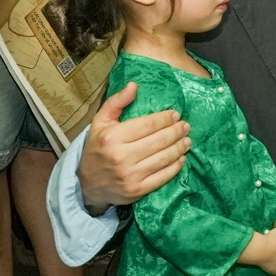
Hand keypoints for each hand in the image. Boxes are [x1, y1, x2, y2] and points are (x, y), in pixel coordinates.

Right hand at [78, 82, 189, 210]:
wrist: (88, 184)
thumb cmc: (97, 148)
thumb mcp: (100, 123)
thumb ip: (116, 102)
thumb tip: (134, 85)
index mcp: (112, 137)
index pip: (148, 124)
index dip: (165, 118)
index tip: (176, 114)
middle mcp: (121, 156)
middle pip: (159, 140)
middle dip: (177, 131)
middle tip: (185, 126)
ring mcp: (130, 175)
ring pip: (164, 158)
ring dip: (180, 147)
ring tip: (187, 140)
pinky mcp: (137, 190)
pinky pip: (163, 177)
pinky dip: (176, 167)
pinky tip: (181, 158)